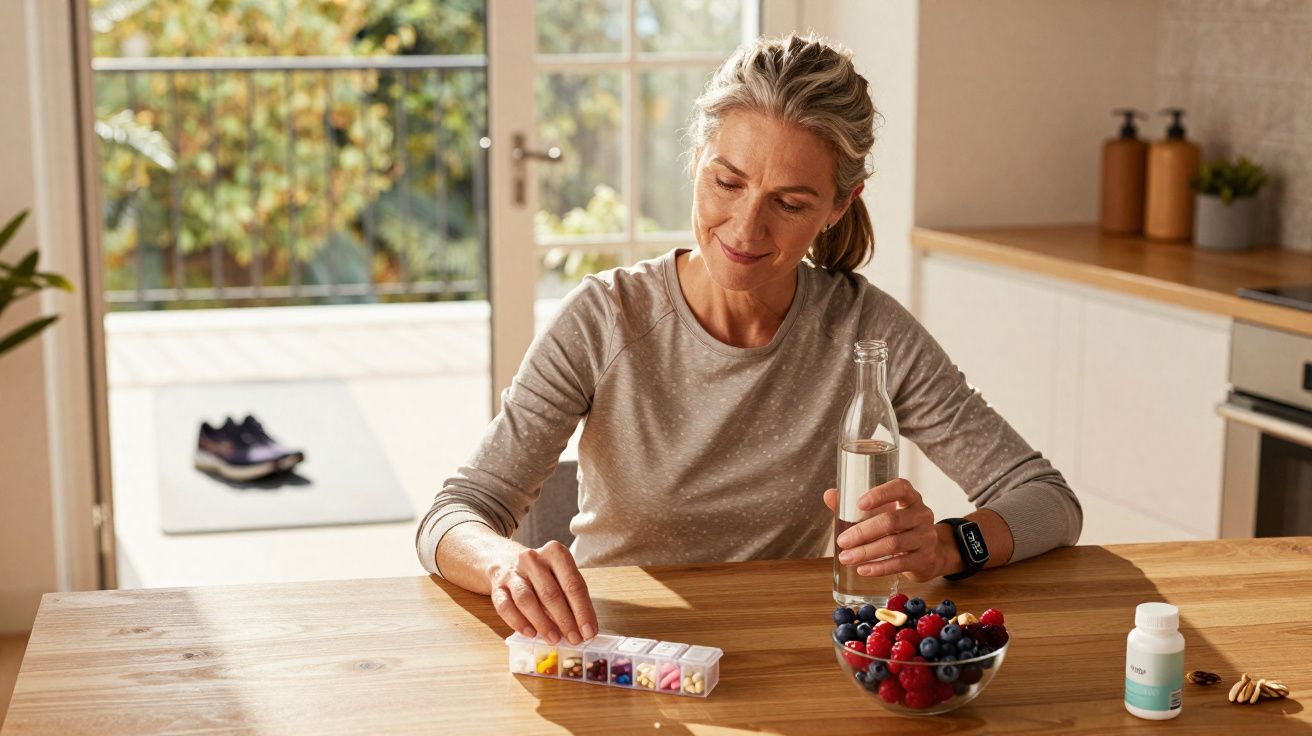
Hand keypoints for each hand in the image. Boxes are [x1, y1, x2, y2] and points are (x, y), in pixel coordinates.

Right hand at [486, 540, 598, 645]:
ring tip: (554, 639)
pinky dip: (519, 622)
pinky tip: (531, 634)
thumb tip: (582, 628)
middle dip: (565, 620)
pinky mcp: (497, 586)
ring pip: (527, 600)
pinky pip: (506, 607)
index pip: (573, 584)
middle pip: (551, 593)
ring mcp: (513, 571)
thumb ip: (571, 599)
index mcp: (555, 552)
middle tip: (574, 639)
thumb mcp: (562, 577)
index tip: (589, 631)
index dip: (583, 610)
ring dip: (543, 623)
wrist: (507, 562)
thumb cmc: (543, 574)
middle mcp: (533, 559)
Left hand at [823, 478, 955, 581]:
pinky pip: (900, 564)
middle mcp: (922, 514)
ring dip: (866, 552)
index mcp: (910, 498)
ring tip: (846, 558)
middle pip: (891, 520)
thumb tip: (829, 495)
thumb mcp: (882, 513)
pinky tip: (863, 569)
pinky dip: (879, 568)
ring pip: (894, 544)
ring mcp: (926, 537)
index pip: (900, 488)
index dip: (880, 494)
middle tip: (842, 541)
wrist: (930, 553)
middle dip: (862, 532)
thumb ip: (855, 505)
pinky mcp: (925, 559)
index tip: (858, 504)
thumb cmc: (898, 528)